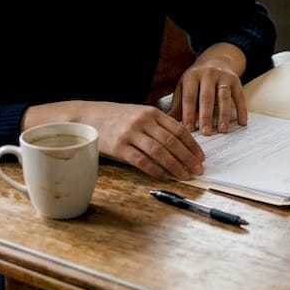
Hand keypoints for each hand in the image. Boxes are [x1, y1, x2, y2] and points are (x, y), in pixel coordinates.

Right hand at [91, 103, 205, 180]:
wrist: (88, 116)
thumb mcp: (139, 114)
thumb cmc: (116, 117)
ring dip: (175, 166)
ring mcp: (131, 133)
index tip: (201, 157)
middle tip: (198, 170)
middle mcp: (143, 121)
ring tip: (185, 175)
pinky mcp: (119, 147)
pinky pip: (142, 161)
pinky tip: (164, 176)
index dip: (192, 145)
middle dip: (188, 158)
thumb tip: (181, 144)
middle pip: (172, 142)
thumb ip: (158, 125)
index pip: (179, 129)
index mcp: (152, 112)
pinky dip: (155, 170)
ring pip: (160, 152)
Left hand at [169, 63, 246, 134]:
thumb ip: (178, 105)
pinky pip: (239, 96)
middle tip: (206, 133)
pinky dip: (241, 110)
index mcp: (192, 76)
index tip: (188, 130)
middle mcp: (208, 74)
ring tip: (222, 130)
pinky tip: (241, 123)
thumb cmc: (196, 80)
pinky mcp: (235, 80)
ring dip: (224, 114)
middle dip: (206, 116)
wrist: (216, 60)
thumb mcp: (184, 87)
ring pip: (224, 97)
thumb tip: (169, 123)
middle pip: (207, 97)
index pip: (189, 97)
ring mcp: (223, 76)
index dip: (188, 114)